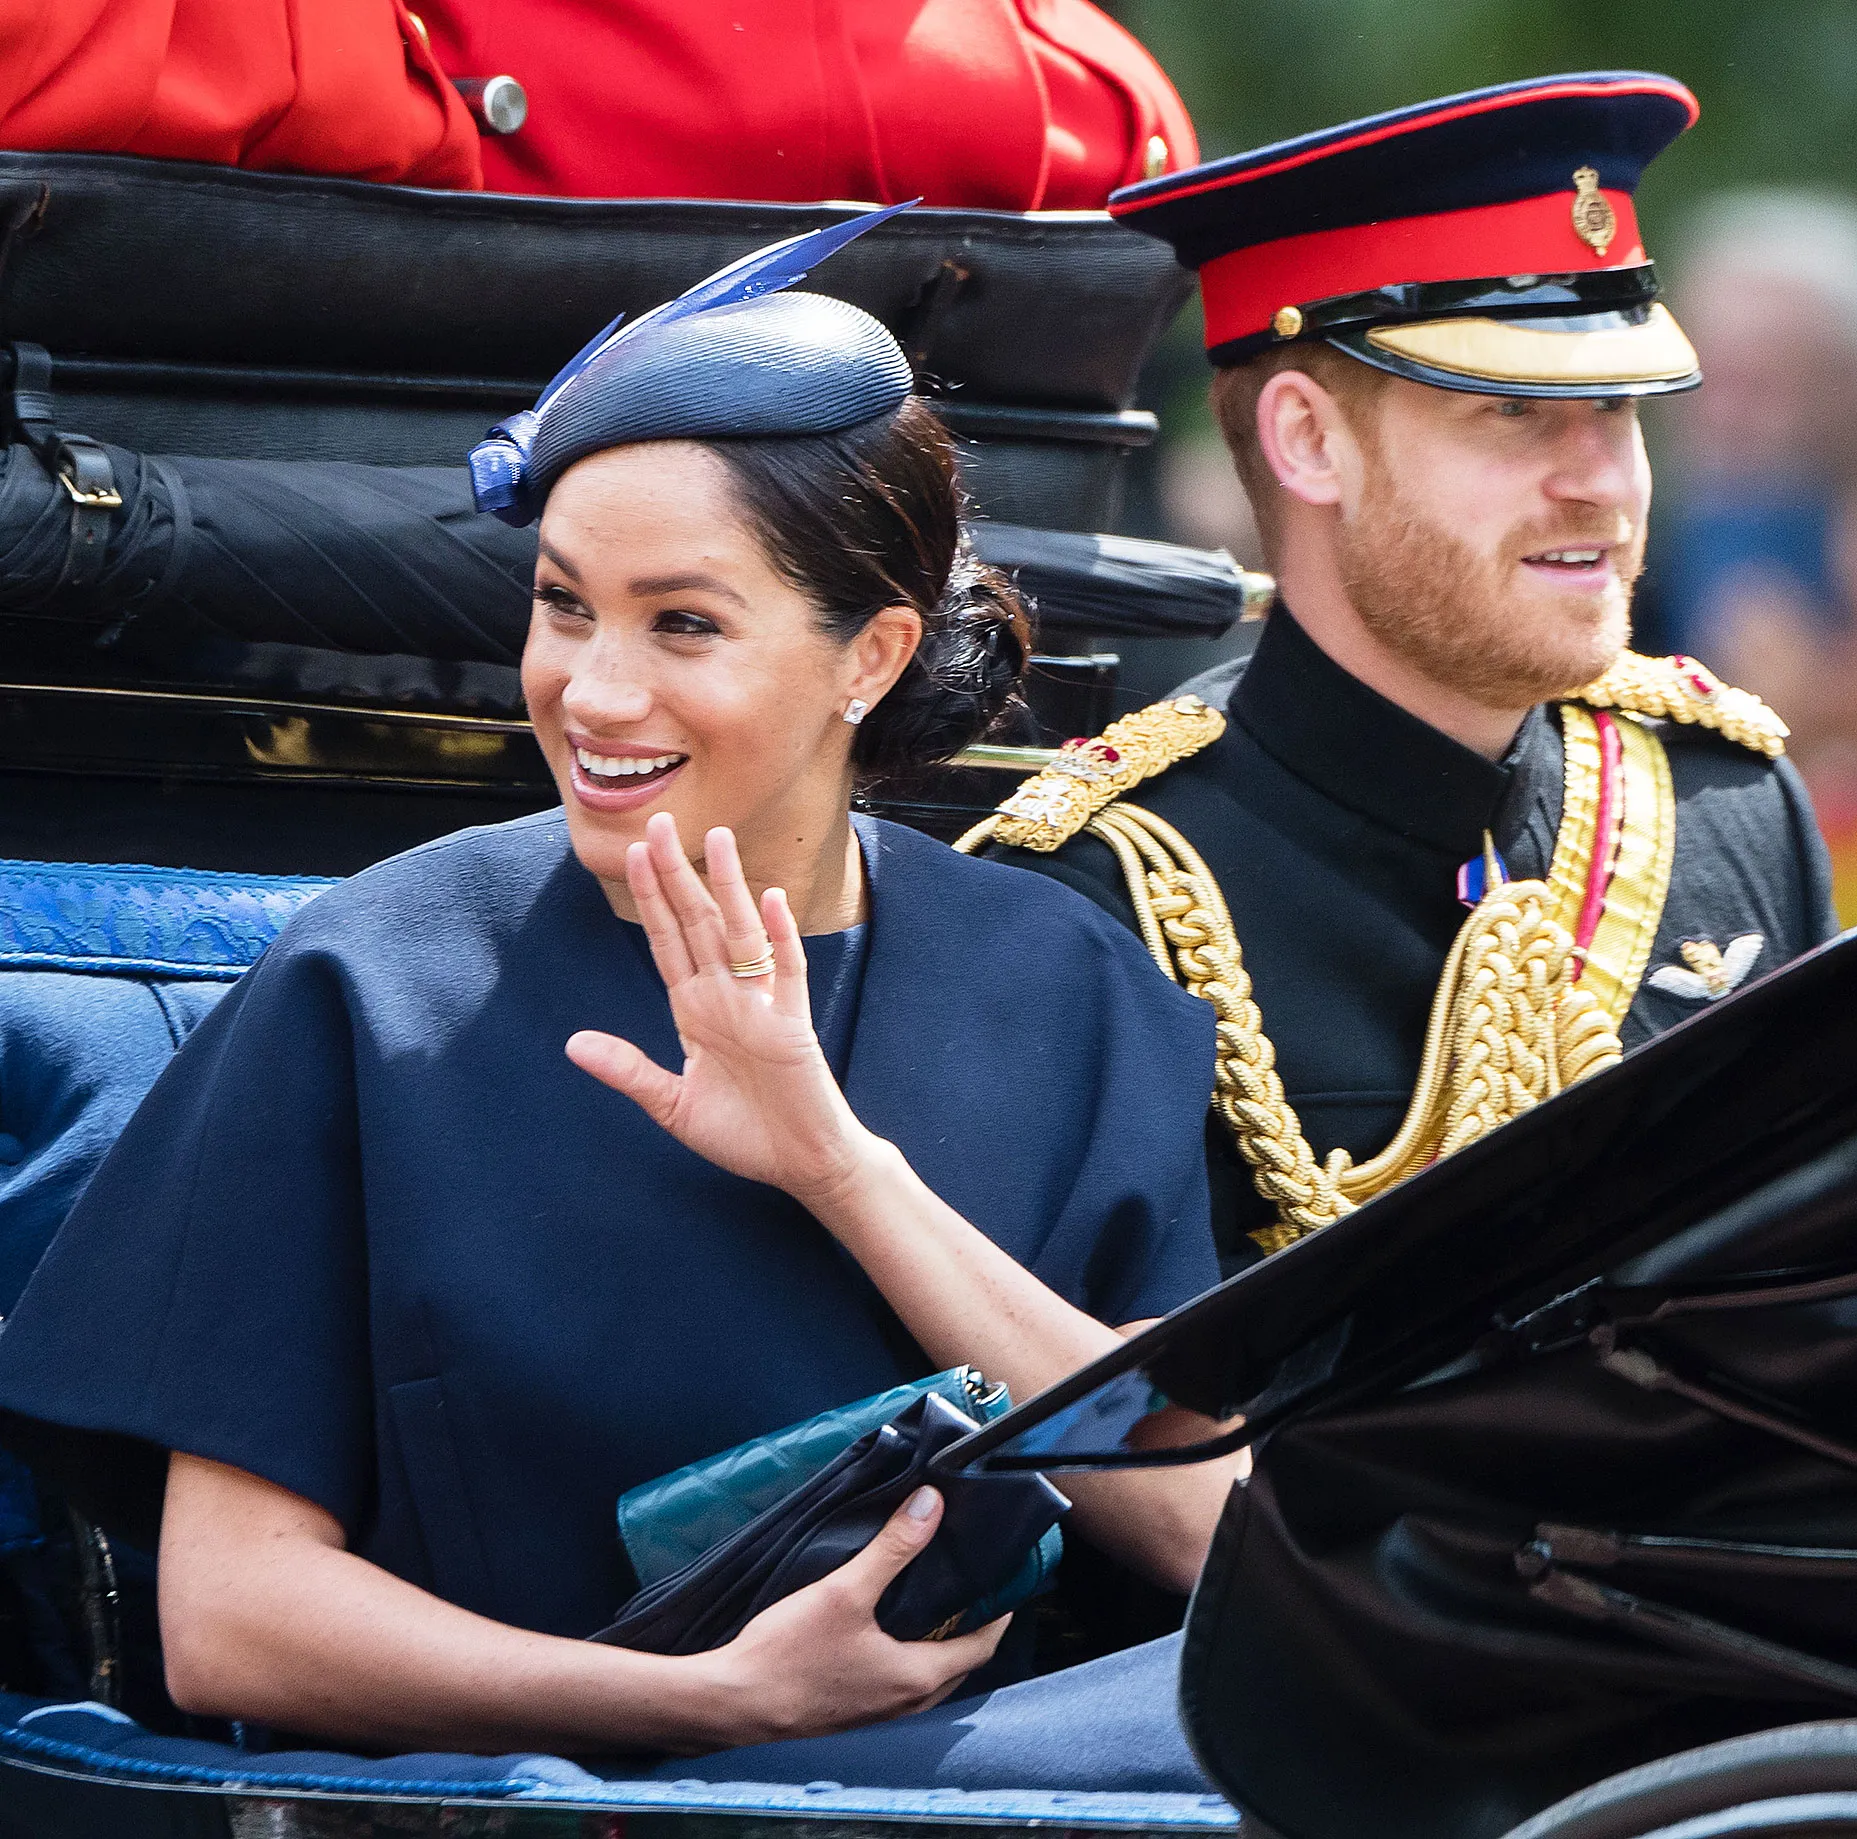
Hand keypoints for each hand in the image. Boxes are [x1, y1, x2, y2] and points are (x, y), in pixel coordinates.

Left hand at [566, 812, 874, 1210]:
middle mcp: (727, 996)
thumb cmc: (743, 1134)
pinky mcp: (792, 1024)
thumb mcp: (672, 1105)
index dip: (650, 899)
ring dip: (730, 887)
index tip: (633, 854)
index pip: (668, 941)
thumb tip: (573, 1043)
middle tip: (659, 824)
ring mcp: (761, 1005)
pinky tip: (770, 902)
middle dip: (678, 875)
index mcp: (696, 1010)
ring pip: (741, 933)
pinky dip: (780, 938)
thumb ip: (629, 1070)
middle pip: (698, 923)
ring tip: (718, 838)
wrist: (800, 1164)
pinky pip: (787, 972)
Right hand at [670, 1487, 1009, 1751]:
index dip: (1000, 1611)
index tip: (1009, 1580)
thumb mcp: (846, 1591)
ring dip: (938, 1639)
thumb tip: (932, 1504)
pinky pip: (898, 1680)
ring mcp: (878, 1711)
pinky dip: (908, 1652)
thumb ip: (893, 1548)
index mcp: (917, 1678)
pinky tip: (884, 1625)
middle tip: (973, 1581)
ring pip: (928, 1674)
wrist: (732, 1704)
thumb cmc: (789, 1654)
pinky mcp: (852, 1710)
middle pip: (958, 1662)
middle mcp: (906, 1703)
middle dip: (971, 1624)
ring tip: (932, 1595)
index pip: (982, 1645)